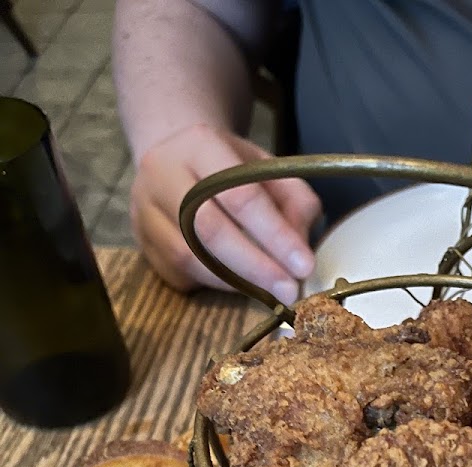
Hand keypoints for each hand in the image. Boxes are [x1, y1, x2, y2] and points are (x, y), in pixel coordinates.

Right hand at [130, 123, 321, 303]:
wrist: (177, 163)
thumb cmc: (230, 169)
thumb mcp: (268, 169)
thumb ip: (294, 202)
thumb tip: (300, 248)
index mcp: (199, 144)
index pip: (240, 194)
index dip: (275, 235)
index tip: (304, 265)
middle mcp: (162, 173)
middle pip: (210, 230)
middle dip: (256, 267)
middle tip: (290, 291)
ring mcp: (145, 210)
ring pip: (191, 258)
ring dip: (237, 282)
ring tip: (271, 292)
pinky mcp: (143, 244)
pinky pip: (182, 274)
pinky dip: (217, 285)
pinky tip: (242, 286)